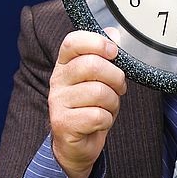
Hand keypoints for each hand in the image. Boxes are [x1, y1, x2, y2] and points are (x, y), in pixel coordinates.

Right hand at [48, 28, 126, 177]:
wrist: (77, 145)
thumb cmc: (91, 107)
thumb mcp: (100, 79)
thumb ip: (106, 56)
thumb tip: (115, 32)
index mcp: (65, 64)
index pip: (73, 41)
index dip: (97, 42)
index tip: (114, 52)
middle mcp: (57, 80)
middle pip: (93, 65)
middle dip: (116, 77)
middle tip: (119, 88)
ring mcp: (58, 102)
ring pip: (99, 92)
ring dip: (114, 102)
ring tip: (108, 107)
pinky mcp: (62, 123)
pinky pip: (98, 115)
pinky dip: (107, 120)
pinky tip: (100, 122)